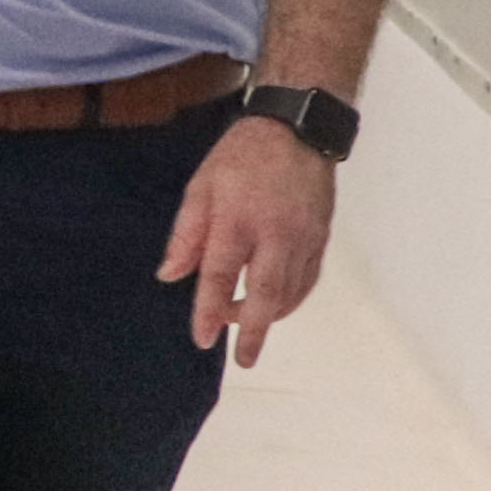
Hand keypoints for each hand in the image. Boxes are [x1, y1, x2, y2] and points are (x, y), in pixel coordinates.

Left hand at [161, 112, 337, 367]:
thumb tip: (170, 276)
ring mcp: (303, 237)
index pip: (219, 274)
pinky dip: (291, 299)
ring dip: (268, 315)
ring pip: (290, 291)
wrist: (296, 130)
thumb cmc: (240, 158)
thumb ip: (186, 234)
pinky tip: (275, 306)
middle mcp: (275, 232)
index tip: (202, 337)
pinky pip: (308, 279)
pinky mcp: (321, 237)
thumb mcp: (200, 188)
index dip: (209, 309)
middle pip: (265, 292)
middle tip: (243, 359)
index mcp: (237, 219)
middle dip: (252, 330)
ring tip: (246, 327)